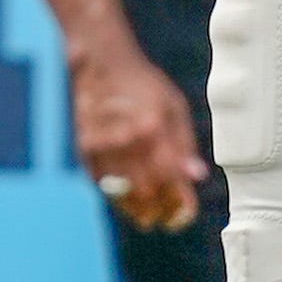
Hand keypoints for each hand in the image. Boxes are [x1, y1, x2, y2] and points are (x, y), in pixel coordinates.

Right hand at [74, 42, 208, 232]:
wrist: (102, 63)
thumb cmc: (142, 84)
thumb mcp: (174, 107)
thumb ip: (185, 144)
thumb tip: (197, 176)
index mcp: (155, 127)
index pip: (171, 179)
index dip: (179, 203)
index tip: (185, 214)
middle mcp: (128, 138)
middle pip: (146, 191)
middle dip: (157, 210)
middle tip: (164, 218)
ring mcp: (104, 144)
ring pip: (122, 192)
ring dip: (136, 209)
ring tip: (145, 216)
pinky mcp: (83, 149)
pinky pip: (101, 183)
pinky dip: (115, 195)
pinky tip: (124, 197)